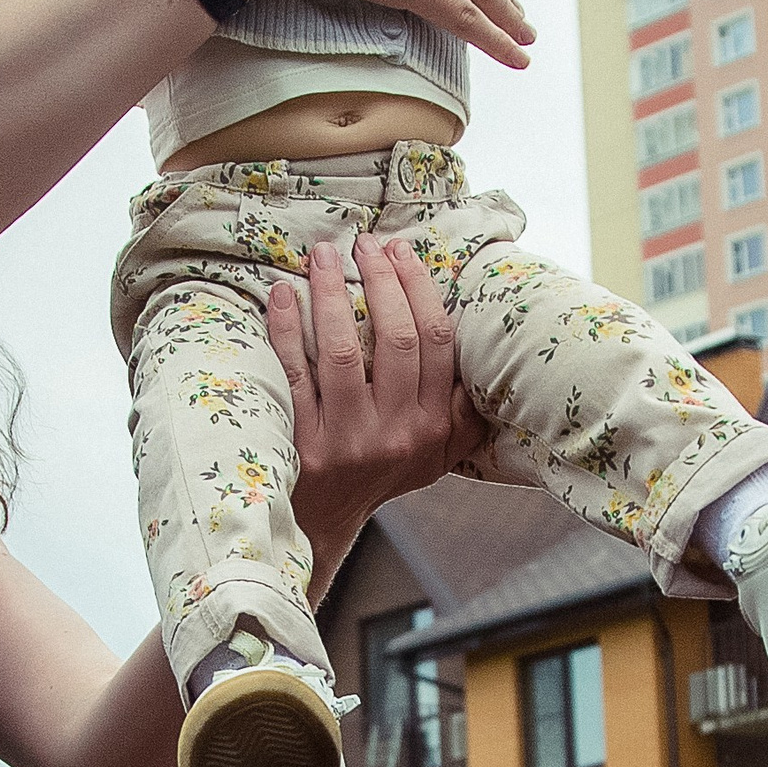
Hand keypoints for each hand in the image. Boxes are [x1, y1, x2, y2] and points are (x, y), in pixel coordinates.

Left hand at [267, 234, 486, 605]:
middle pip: (395, 340)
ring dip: (330, 295)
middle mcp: (396, 433)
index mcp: (433, 426)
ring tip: (323, 254)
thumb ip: (462, 411)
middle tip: (365, 243)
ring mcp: (348, 440)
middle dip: (380, 281)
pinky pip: (294, 375)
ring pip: (342, 352)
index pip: (435, 342)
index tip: (400, 251)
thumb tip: (487, 355)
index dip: (418, 288)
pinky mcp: (302, 445)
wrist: (320, 523)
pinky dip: (286, 330)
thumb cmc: (378, 473)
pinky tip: (280, 294)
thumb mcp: (436, 453)